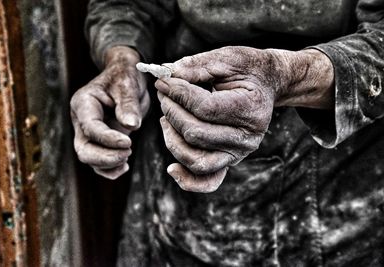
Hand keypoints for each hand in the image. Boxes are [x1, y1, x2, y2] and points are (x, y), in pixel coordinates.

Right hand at [70, 46, 149, 178]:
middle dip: (105, 157)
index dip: (108, 139)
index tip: (128, 142)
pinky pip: (99, 162)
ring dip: (108, 164)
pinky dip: (110, 168)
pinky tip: (125, 166)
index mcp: (83, 103)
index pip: (90, 127)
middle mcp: (81, 119)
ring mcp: (88, 132)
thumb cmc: (125, 76)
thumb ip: (129, 104)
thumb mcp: (128, 85)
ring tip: (127, 157)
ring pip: (89, 158)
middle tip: (128, 152)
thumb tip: (131, 126)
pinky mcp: (99, 141)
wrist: (125, 77)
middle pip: (83, 148)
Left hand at [155, 46, 333, 191]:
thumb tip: (167, 75)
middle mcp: (246, 138)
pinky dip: (188, 180)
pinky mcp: (230, 161)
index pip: (204, 108)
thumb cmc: (248, 70)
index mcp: (250, 110)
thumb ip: (197, 66)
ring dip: (172, 139)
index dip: (178, 94)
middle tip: (163, 93)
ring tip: (166, 117)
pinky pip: (208, 180)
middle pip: (195, 133)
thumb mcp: (228, 58)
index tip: (163, 81)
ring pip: (195, 159)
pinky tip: (172, 169)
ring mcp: (239, 153)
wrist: (267, 84)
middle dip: (171, 111)